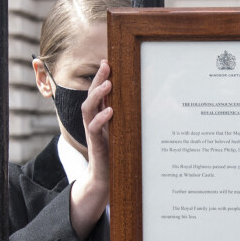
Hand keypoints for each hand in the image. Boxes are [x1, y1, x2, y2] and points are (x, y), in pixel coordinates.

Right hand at [69, 60, 112, 239]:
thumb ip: (129, 118)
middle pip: (92, 95)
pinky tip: (110, 111)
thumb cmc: (117, 155)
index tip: (109, 60)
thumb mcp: (124, 133)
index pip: (100, 93)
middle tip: (106, 64)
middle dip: (98, 78)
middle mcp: (94, 122)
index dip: (102, 76)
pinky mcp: (96, 145)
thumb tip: (150, 102)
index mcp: (101, 117)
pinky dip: (101, 119)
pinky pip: (94, 129)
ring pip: (88, 108)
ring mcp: (93, 132)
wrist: (107, 179)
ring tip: (108, 82)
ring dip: (98, 94)